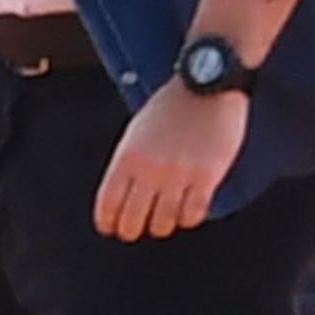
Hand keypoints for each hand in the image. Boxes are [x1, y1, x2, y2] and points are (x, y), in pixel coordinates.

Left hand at [95, 80, 247, 239]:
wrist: (207, 85)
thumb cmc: (170, 107)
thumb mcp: (136, 132)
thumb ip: (128, 165)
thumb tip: (119, 201)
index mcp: (126, 157)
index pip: (107, 206)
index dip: (108, 223)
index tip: (112, 228)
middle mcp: (149, 170)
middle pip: (132, 222)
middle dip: (132, 230)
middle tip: (139, 229)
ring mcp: (178, 175)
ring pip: (163, 224)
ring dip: (163, 225)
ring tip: (166, 217)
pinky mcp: (206, 177)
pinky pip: (192, 216)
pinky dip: (189, 218)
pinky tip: (188, 209)